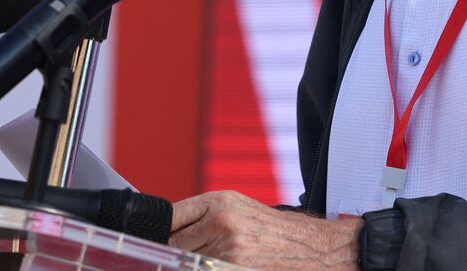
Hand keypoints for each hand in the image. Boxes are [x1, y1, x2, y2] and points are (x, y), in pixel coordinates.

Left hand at [169, 190, 361, 269]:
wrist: (310, 248)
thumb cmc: (272, 229)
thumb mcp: (236, 208)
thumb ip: (201, 215)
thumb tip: (165, 231)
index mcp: (218, 202)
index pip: (170, 218)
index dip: (160, 233)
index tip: (156, 242)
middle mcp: (220, 223)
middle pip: (173, 247)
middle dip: (176, 255)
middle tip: (193, 255)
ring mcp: (227, 251)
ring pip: (185, 264)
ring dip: (191, 266)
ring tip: (212, 260)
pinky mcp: (233, 270)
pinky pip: (202, 270)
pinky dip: (205, 269)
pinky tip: (219, 265)